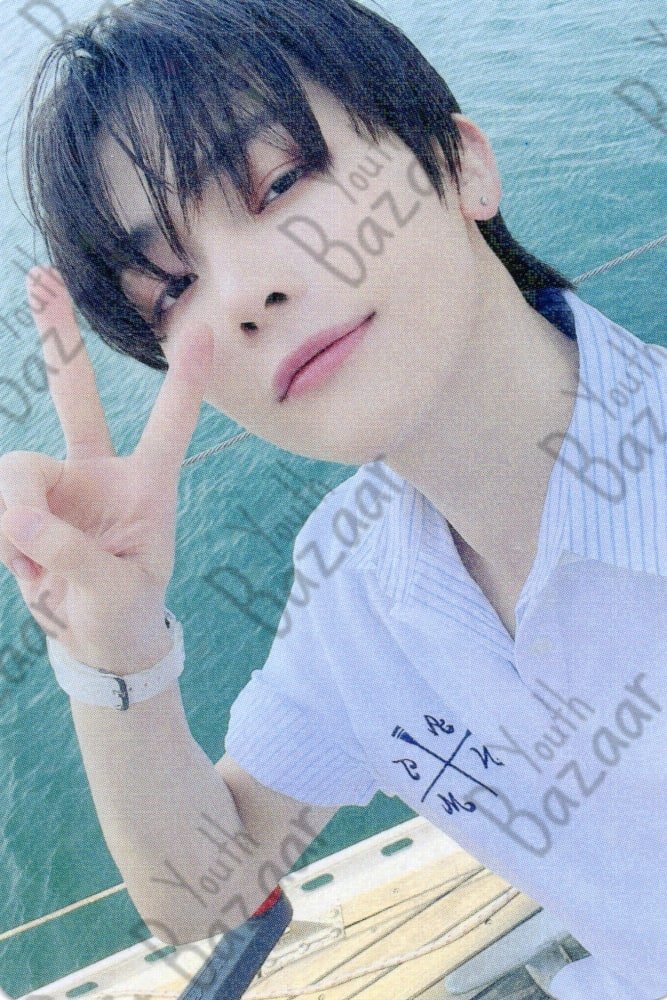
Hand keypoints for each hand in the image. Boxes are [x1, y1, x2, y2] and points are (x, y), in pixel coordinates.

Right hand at [0, 266, 213, 674]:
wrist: (97, 640)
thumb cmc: (125, 611)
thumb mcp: (115, 593)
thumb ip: (71, 555)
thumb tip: (18, 519)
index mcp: (146, 486)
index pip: (168, 425)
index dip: (184, 381)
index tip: (201, 329)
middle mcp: (100, 474)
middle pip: (77, 397)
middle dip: (58, 338)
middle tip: (41, 278)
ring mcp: (58, 486)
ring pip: (18, 470)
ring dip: (18, 521)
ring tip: (36, 568)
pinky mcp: (24, 506)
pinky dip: (5, 539)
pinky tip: (25, 566)